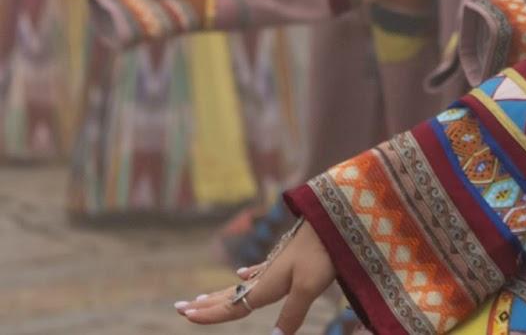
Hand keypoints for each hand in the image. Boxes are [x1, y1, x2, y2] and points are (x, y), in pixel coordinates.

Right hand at [177, 222, 334, 331]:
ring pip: (242, 284)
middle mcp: (267, 275)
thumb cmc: (322, 253)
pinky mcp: (289, 254)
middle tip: (180, 308)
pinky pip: (261, 269)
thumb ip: (292, 314)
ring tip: (203, 297)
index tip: (186, 316)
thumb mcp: (308, 287)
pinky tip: (244, 273)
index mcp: (267, 286)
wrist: (335, 219)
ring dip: (222, 293)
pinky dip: (249, 275)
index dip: (211, 314)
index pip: (233, 305)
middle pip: (231, 295)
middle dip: (206, 304)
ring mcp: (277, 264)